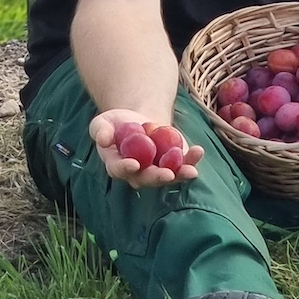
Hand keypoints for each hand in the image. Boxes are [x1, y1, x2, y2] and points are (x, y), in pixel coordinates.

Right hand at [90, 109, 204, 187]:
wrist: (138, 120)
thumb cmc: (117, 123)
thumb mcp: (104, 122)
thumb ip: (100, 130)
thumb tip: (103, 139)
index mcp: (117, 166)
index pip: (120, 170)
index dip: (126, 168)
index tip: (134, 164)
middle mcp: (138, 174)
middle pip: (147, 179)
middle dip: (158, 177)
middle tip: (167, 174)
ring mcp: (157, 170)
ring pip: (169, 176)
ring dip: (180, 174)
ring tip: (191, 171)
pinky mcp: (173, 163)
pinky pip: (183, 164)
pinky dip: (192, 159)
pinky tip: (198, 151)